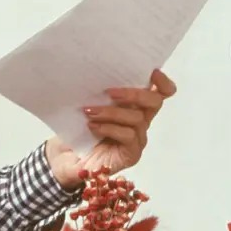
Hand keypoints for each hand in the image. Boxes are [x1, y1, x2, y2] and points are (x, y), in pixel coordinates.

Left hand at [45, 69, 176, 186]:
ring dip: (112, 112)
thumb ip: (99, 93)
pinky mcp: (132, 154)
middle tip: (109, 92)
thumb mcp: (89, 106)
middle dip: (134, 94)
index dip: (162, 82)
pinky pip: (128, 136)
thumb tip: (97, 73)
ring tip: (89, 111)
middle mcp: (141, 121)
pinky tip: (93, 127)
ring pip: (137, 118)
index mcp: (135, 106)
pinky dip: (109, 128)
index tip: (153, 72)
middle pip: (154, 102)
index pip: (160, 92)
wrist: (68, 159)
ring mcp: (138, 138)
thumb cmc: (79, 130)